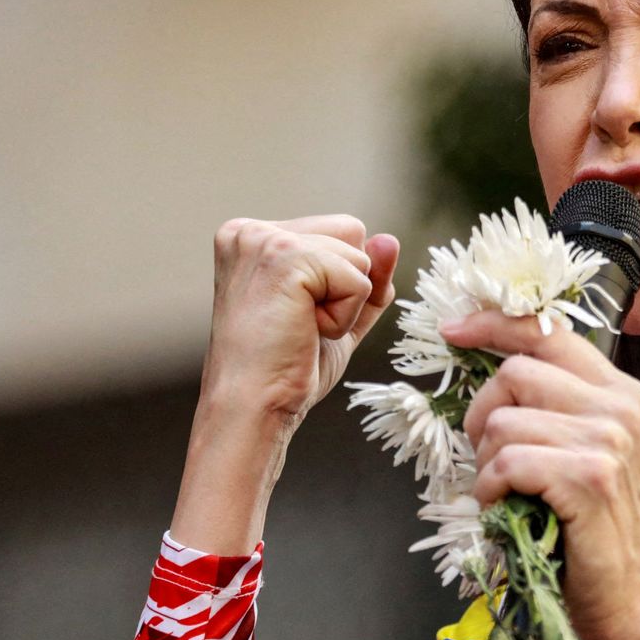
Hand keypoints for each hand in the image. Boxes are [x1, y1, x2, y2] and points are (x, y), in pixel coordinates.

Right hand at [171, 215, 398, 554]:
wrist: (253, 409)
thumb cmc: (284, 369)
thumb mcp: (336, 313)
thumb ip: (365, 276)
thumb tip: (388, 239)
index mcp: (253, 236)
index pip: (340, 231)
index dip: (341, 280)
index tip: (296, 316)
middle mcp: (251, 230)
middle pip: (352, 232)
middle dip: (346, 286)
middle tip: (299, 324)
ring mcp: (264, 240)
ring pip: (360, 255)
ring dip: (346, 304)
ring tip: (300, 328)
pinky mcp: (285, 258)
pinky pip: (359, 280)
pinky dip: (345, 317)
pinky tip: (304, 332)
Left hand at [446, 312, 639, 639]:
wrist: (628, 594)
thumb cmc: (593, 525)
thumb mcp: (587, 447)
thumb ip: (556, 402)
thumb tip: (492, 364)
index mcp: (620, 390)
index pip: (548, 331)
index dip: (494, 326)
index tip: (454, 330)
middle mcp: (620, 405)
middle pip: (514, 374)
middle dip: (484, 415)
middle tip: (492, 456)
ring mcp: (608, 439)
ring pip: (502, 422)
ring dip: (487, 463)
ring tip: (511, 491)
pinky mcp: (589, 476)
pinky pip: (505, 463)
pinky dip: (491, 490)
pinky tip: (508, 507)